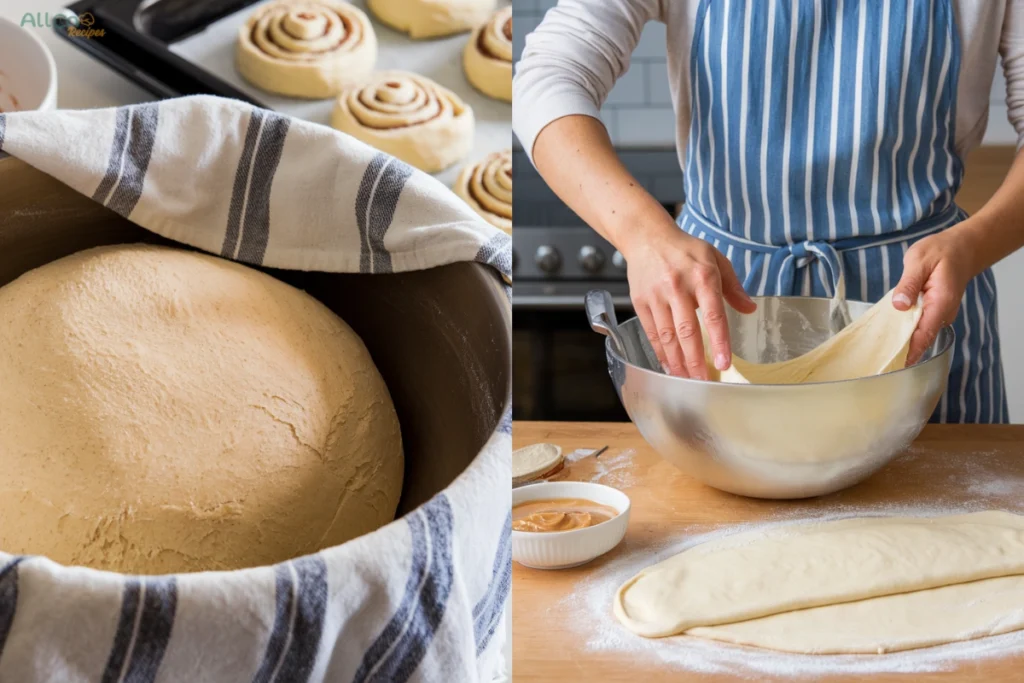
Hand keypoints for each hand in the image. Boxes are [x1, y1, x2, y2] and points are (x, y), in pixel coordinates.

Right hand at [624, 227, 756, 378]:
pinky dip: (660, 352)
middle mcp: (678, 287)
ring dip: (676, 361)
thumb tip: (750, 309)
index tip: (723, 363)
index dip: (719, 342)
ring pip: (667, 336)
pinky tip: (668, 365)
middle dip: (695, 360)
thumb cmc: (684, 249)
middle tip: (703, 381)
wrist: (647, 238)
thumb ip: (733, 287)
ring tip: (685, 379)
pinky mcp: (641, 303)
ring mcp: (657, 296)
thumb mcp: (715, 259)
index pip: (714, 315)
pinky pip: (651, 333)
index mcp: (703, 277)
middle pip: (686, 331)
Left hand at [892, 230, 977, 364]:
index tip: (897, 364)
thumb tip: (899, 305)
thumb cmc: (940, 252)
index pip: (925, 332)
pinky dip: (907, 330)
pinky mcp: (935, 311)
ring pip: (921, 333)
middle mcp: (944, 312)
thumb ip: (909, 283)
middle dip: (904, 350)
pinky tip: (890, 334)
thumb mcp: (919, 261)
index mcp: (941, 302)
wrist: (961, 247)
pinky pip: (920, 324)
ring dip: (904, 341)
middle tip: (880, 362)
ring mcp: (940, 313)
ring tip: (881, 353)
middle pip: (923, 337)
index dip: (912, 350)